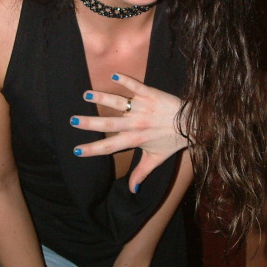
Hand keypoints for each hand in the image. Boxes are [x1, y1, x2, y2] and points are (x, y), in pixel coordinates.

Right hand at [71, 73, 188, 191]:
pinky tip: (114, 76)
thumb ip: (142, 173)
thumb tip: (132, 190)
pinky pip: (136, 86)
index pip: (110, 147)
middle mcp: (136, 124)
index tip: (76, 150)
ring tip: (86, 95)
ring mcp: (143, 108)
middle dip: (90, 123)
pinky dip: (126, 81)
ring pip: (119, 103)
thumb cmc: (174, 141)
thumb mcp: (157, 159)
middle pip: (109, 125)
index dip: (93, 150)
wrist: (193, 124)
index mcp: (135, 140)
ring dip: (102, 99)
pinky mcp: (150, 94)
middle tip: (73, 120)